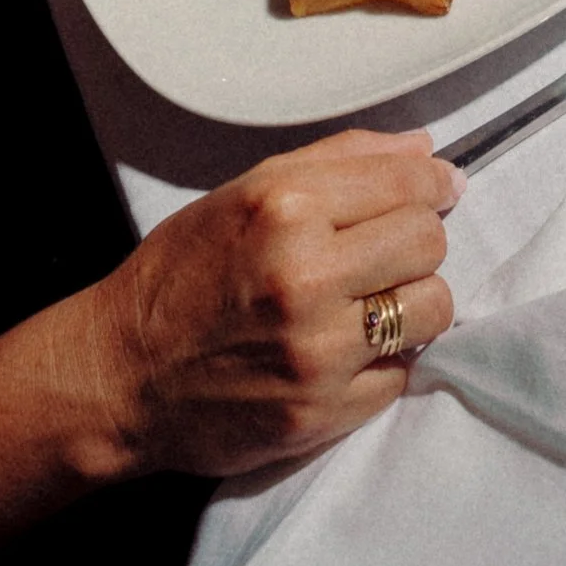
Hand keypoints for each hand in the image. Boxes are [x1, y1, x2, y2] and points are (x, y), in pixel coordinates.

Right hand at [61, 128, 459, 478]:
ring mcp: (316, 352)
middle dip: (418, 240)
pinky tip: (348, 348)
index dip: (434, 184)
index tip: (441, 188)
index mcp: (285, 209)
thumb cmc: (182, 274)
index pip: (408, 187)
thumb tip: (423, 151)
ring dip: (413, 302)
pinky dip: (384, 360)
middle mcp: (305, 277)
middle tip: (387, 249)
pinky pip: (401, 375)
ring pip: (431, 310)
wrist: (124, 374)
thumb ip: (340, 161)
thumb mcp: (245, 190)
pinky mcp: (322, 414)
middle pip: (429, 244)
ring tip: (373, 300)